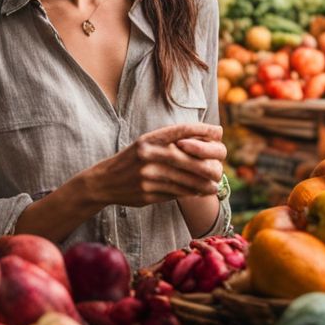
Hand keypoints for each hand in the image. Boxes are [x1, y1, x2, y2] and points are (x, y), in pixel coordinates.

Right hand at [83, 123, 223, 207]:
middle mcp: (150, 154)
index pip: (183, 130)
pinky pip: (176, 193)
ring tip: (213, 186)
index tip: (219, 132)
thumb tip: (206, 139)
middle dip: (209, 167)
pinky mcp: (148, 193)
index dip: (204, 130)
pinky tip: (198, 192)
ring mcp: (148, 175)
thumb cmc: (133, 159)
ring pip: (186, 181)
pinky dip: (191, 193)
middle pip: (190, 159)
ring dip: (204, 185)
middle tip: (219, 171)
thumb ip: (170, 140)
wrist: (105, 181)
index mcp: (150, 139)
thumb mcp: (147, 143)